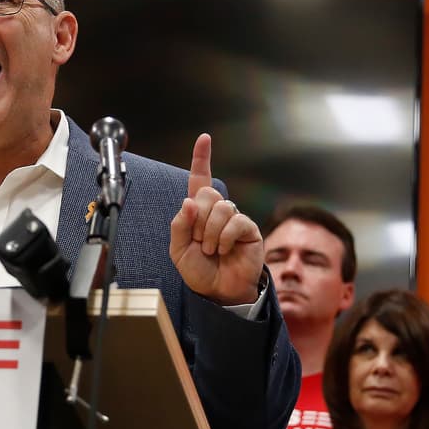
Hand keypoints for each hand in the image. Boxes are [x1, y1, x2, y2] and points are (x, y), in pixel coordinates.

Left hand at [168, 134, 262, 303]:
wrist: (217, 291)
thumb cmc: (198, 270)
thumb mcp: (178, 249)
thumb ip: (179, 225)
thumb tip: (189, 201)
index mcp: (198, 212)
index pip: (200, 180)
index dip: (201, 159)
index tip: (204, 138)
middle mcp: (218, 211)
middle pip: (207, 194)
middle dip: (198, 219)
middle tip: (198, 241)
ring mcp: (235, 219)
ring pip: (221, 208)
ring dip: (210, 233)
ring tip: (211, 250)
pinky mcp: (249, 229)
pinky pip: (235, 222)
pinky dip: (224, 238)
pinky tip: (224, 250)